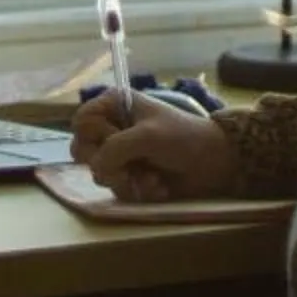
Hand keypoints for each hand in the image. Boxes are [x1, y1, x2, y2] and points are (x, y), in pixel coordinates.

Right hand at [74, 89, 238, 202]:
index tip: (114, 140)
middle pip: (84, 151)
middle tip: (131, 166)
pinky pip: (117, 189)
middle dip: (110, 164)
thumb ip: (114, 149)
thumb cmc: (182, 138)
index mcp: (114, 106)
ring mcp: (120, 153)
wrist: (215, 162)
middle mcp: (112, 128)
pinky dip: (138, 190)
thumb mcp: (147, 136)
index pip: (80, 122)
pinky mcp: (130, 175)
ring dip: (128, 180)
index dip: (94, 137)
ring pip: (100, 174)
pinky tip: (158, 186)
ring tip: (152, 178)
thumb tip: (95, 170)